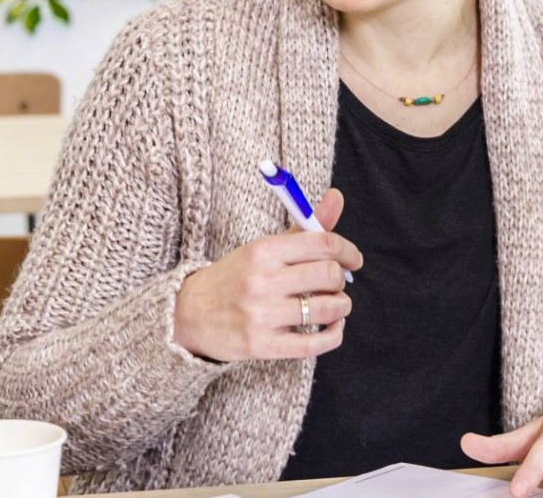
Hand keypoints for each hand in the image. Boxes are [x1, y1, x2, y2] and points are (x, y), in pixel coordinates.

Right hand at [173, 189, 361, 361]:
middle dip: (341, 280)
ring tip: (335, 306)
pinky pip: (313, 344)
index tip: (353, 260)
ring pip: (327, 309)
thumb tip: (337, 196)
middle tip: (335, 284)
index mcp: (264, 250)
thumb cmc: (235, 277)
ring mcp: (261, 315)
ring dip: (341, 307)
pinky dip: (334, 335)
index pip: (323, 244)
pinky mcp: (261, 345)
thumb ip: (304, 227)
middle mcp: (262, 280)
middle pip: (329, 275)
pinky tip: (332, 327)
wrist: (188, 314)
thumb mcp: (264, 248)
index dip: (348, 252)